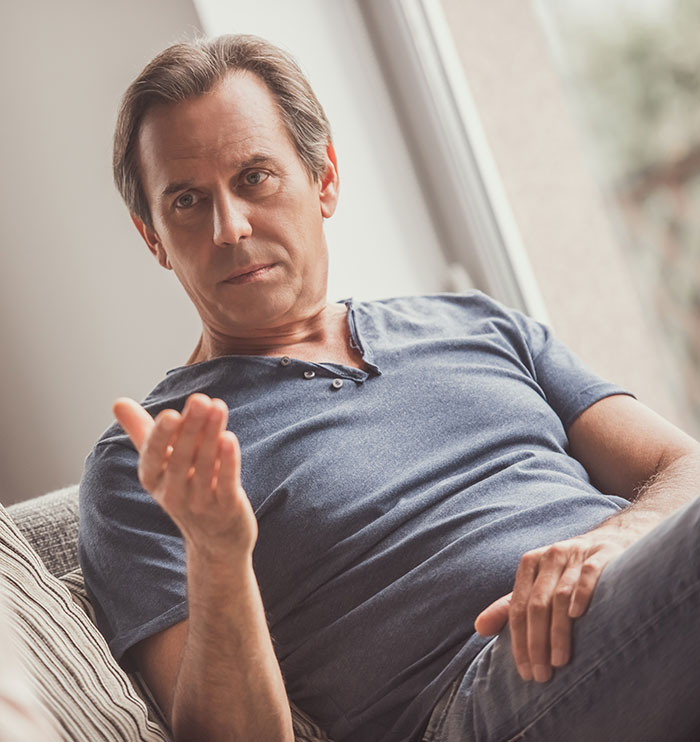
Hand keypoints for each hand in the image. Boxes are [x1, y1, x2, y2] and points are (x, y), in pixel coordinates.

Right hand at [113, 394, 257, 557]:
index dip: (160, 437)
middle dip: (190, 428)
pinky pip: (226, 484)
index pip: (152, 457)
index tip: (170, 414)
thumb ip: (142, 432)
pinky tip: (230, 439)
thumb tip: (118, 402)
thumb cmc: (185, 489)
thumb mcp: (160, 465)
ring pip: (205, 467)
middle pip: (180, 459)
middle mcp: (173, 494)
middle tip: (200, 400)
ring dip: (211, 435)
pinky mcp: (227, 510)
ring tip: (218, 407)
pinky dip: (229, 463)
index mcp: (153, 480)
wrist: (215, 541)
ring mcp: (200, 504)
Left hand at [474, 532, 627, 682]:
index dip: (519, 641)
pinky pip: (588, 575)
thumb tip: (479, 628)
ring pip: (560, 596)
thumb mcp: (535, 586)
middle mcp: (549, 557)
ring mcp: (575, 555)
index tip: (525, 672)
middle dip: (537, 642)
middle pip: (536, 604)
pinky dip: (580, 594)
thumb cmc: (566, 572)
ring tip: (560, 661)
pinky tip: (576, 616)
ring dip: (558, 631)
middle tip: (542, 674)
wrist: (609, 542)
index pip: (517, 607)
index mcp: (529, 564)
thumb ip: (508, 607)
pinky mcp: (601, 556)